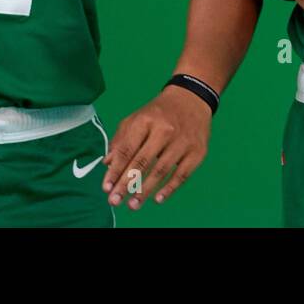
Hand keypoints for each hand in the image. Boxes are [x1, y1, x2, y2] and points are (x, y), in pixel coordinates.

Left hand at [102, 84, 211, 210]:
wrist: (191, 100)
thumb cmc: (159, 113)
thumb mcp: (136, 118)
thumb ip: (121, 140)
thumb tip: (107, 164)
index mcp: (145, 120)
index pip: (127, 149)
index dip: (115, 170)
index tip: (106, 187)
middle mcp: (164, 130)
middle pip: (142, 161)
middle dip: (126, 184)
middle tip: (115, 200)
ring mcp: (182, 141)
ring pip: (161, 170)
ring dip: (145, 190)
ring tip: (133, 204)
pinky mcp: (198, 151)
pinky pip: (182, 174)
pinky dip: (169, 188)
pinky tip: (157, 199)